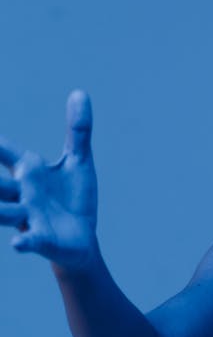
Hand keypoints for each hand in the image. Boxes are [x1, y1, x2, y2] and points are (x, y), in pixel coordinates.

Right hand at [0, 90, 98, 269]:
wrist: (81, 241)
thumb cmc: (74, 199)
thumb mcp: (78, 162)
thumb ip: (78, 130)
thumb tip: (79, 92)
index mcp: (28, 170)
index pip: (2, 150)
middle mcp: (21, 193)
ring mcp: (30, 216)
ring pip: (5, 212)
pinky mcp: (43, 239)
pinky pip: (31, 240)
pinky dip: (24, 242)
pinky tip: (17, 244)